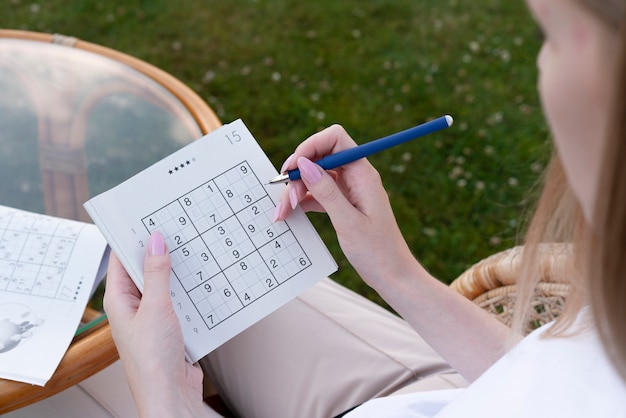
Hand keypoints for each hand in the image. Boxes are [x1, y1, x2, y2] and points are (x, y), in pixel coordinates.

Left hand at [104, 232, 209, 416]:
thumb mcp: (156, 307)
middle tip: (175, 228)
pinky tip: (203, 279)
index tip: (146, 217)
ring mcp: (153, 317)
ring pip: (165, 284)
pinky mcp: (171, 326)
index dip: (131, 238)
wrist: (170, 393)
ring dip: (178, 271)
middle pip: (145, 270)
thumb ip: (157, 274)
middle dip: (159, 251)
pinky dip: (190, 290)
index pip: (121, 260)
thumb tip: (154, 241)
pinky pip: (180, 300)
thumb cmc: (152, 358)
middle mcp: (134, 307)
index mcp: (119, 300)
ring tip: (192, 249)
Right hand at [274, 125, 417, 290]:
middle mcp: (356, 176)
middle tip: (286, 199)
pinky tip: (292, 214)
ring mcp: (349, 190)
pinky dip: (303, 201)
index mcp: (363, 174)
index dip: (310, 146)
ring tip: (283, 212)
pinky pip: (318, 193)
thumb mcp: (348, 222)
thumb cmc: (377, 251)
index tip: (292, 167)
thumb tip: (304, 164)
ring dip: (296, 190)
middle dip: (298, 173)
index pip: (335, 139)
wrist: (392, 275)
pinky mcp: (343, 204)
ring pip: (315, 176)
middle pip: (320, 157)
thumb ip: (326, 191)